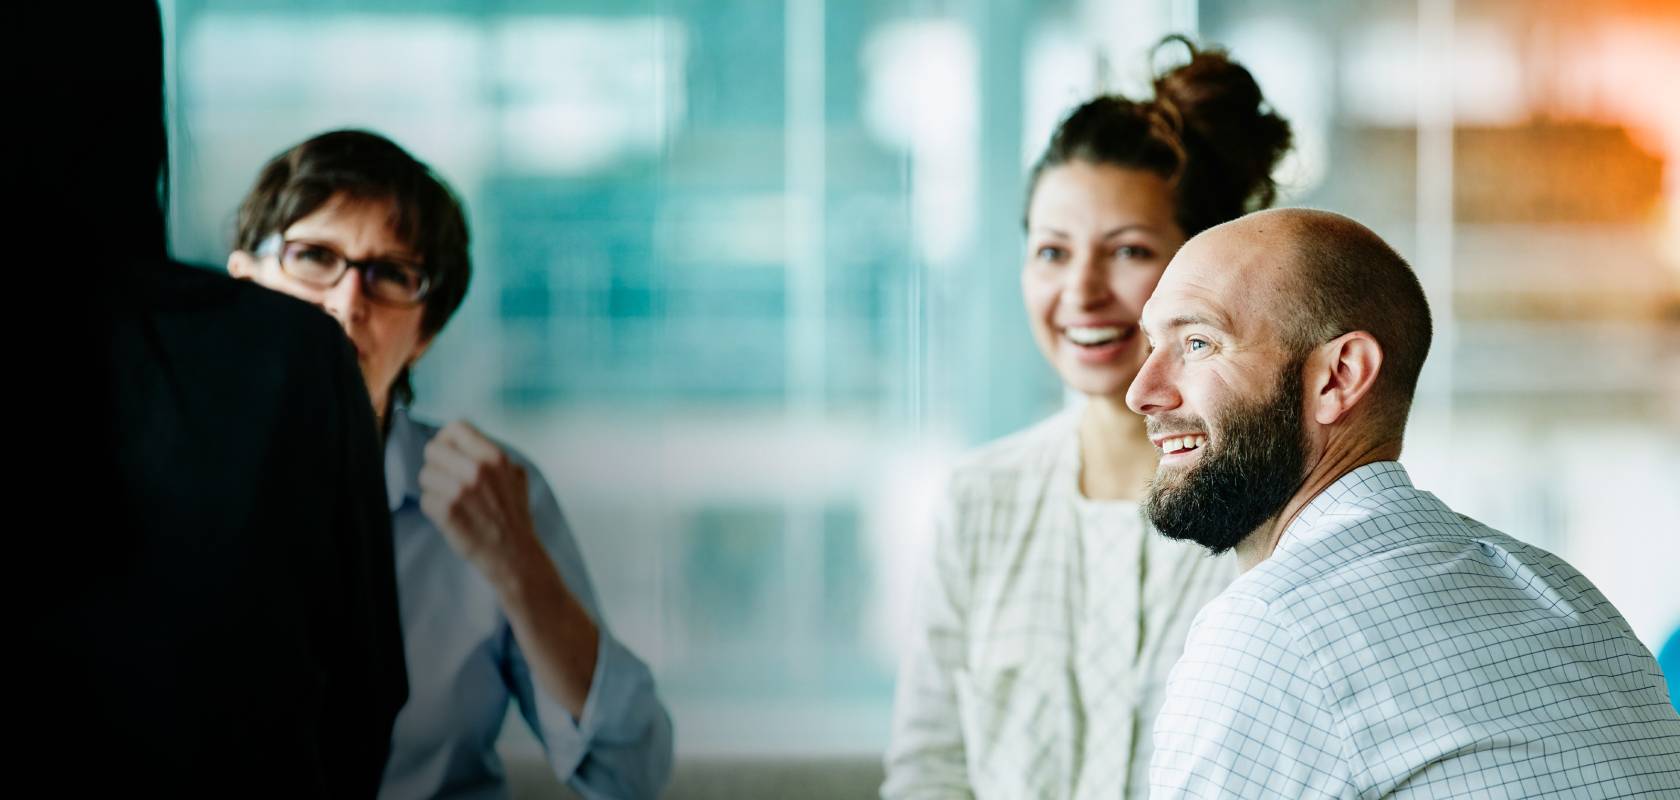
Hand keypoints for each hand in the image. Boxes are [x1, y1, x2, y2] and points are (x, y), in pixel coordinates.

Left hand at [418, 420, 538, 579]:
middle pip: (433, 449)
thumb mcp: (514, 475)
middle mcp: (477, 469)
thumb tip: (463, 441)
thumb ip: (490, 455)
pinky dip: (434, 510)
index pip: (455, 427)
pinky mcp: (447, 511)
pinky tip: (452, 517)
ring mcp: (460, 490)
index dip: (447, 439)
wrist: (515, 554)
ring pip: (425, 475)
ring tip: (453, 502)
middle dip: (437, 465)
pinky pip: (425, 500)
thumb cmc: (513, 515)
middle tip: (448, 481)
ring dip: (434, 489)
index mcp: (494, 456)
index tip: (448, 452)